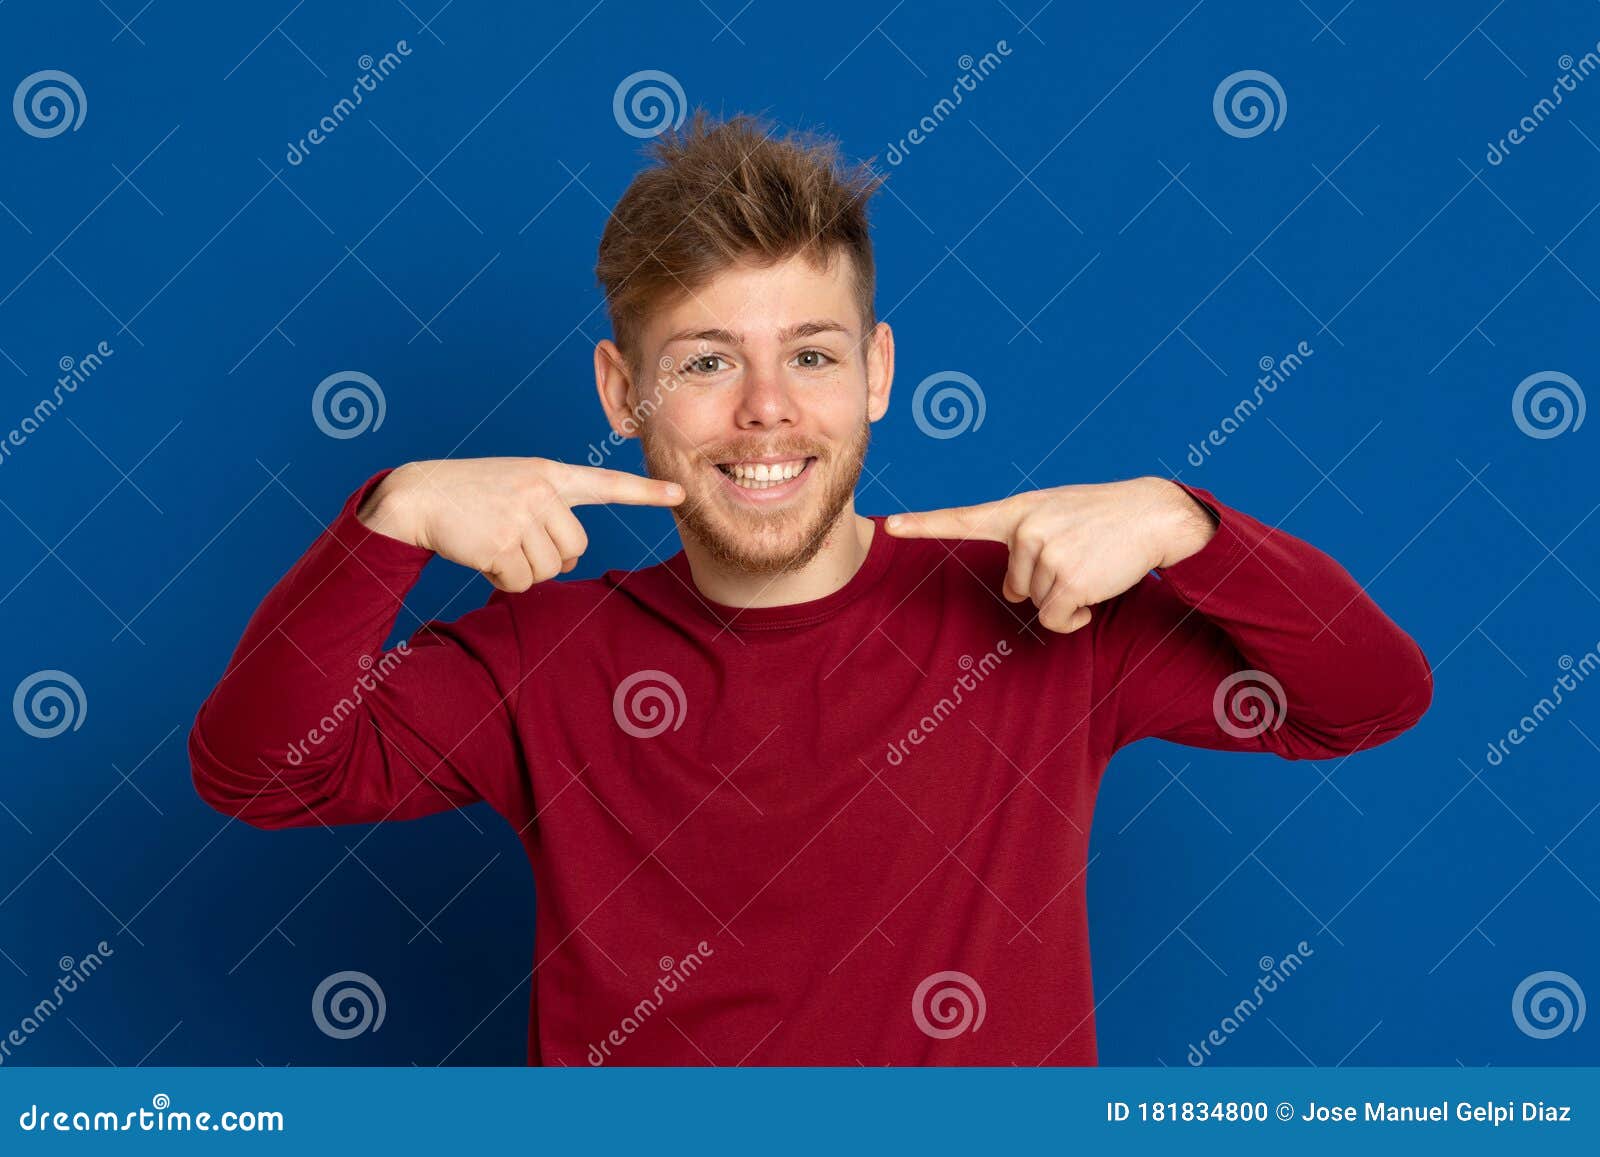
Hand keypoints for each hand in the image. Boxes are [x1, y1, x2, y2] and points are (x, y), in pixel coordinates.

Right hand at [357, 457, 683, 591]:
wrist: (417, 496)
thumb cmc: (469, 497)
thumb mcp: (516, 488)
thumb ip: (550, 511)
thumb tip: (569, 563)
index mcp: (549, 474)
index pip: (606, 484)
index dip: (646, 493)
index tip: (681, 494)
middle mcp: (541, 491)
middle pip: (575, 549)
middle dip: (550, 558)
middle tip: (514, 541)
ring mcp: (522, 516)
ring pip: (549, 570)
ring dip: (521, 570)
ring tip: (492, 541)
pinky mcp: (501, 542)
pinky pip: (520, 583)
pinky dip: (501, 580)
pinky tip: (480, 554)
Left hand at [885, 477, 1215, 632]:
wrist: (1154, 514)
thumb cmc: (1103, 518)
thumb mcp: (1057, 516)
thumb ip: (1025, 545)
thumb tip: (1012, 595)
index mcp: (1018, 511)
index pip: (961, 518)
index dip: (923, 525)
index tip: (890, 527)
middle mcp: (1026, 529)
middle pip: (1014, 587)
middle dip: (1045, 583)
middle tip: (1078, 555)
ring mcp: (1046, 554)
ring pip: (1036, 605)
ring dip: (1066, 597)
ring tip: (1091, 565)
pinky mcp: (1068, 580)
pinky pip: (1056, 620)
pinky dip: (1075, 618)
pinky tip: (1096, 589)